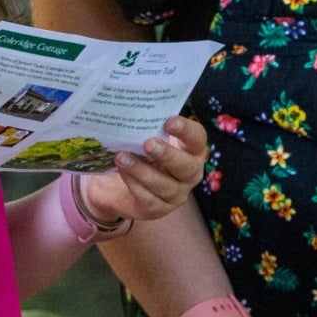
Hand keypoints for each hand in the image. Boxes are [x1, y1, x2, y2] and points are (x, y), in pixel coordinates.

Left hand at [78, 115, 207, 225]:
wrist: (119, 187)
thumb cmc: (139, 154)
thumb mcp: (146, 138)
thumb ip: (147, 126)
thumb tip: (131, 106)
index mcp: (191, 151)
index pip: (198, 139)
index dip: (186, 130)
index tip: (169, 121)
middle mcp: (189, 174)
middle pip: (187, 167)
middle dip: (168, 155)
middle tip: (148, 143)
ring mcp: (176, 195)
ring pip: (165, 186)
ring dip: (142, 170)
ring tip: (122, 157)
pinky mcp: (158, 209)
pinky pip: (148, 198)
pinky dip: (133, 183)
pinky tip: (121, 170)